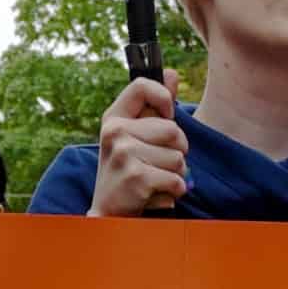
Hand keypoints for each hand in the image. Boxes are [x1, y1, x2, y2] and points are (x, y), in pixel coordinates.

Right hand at [90, 77, 187, 218]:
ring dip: (175, 174)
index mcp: (114, 118)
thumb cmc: (127, 172)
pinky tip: (154, 194)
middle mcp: (115, 132)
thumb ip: (155, 106)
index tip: (167, 116)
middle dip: (177, 151)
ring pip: (179, 158)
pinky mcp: (136, 177)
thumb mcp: (135, 137)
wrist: (108, 215)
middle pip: (174, 130)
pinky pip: (177, 179)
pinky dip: (173, 191)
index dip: (164, 98)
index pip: (142, 86)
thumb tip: (173, 73)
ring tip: (154, 180)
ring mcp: (124, 154)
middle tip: (157, 164)